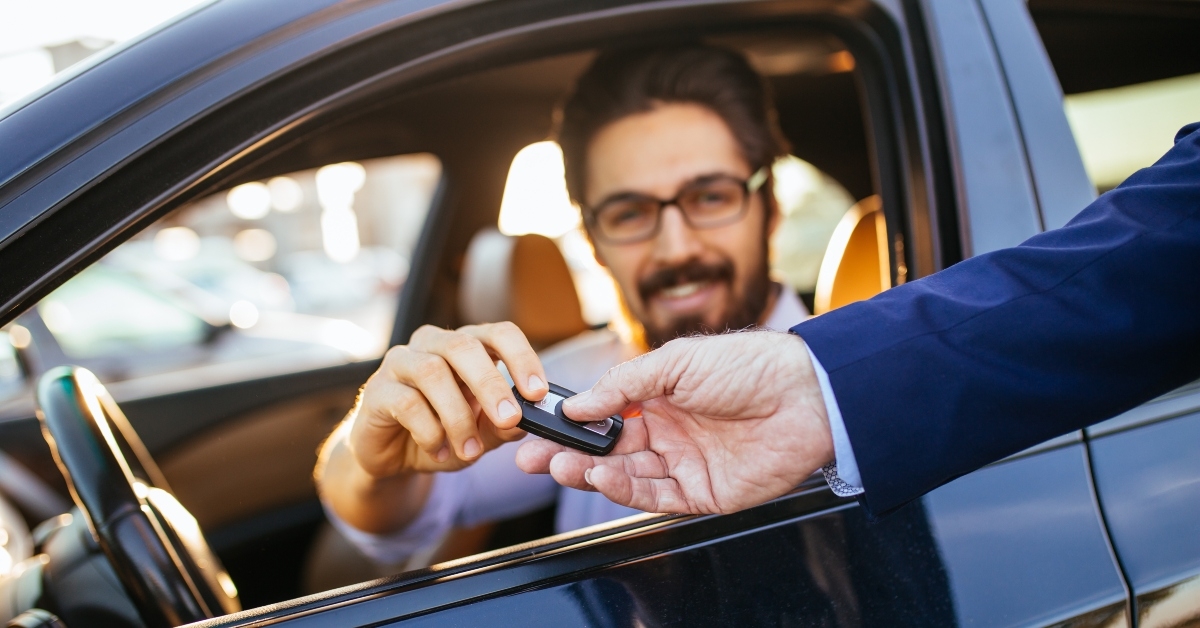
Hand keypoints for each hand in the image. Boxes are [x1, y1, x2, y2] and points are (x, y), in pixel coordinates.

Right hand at [349, 322, 548, 477]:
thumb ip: (504, 424)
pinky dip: (430, 432)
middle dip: (491, 384)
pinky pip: (406, 403)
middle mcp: (432, 344)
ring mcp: (400, 362)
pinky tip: (439, 451)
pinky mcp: (376, 390)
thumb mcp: (482, 433)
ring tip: (471, 451)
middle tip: (509, 419)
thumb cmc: (443, 433)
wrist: (394, 457)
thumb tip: (526, 419)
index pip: (498, 333)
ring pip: (433, 372)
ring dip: (458, 417)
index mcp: (466, 346)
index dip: (521, 357)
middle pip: (463, 346)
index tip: (537, 392)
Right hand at [515, 331, 832, 513]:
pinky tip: (603, 477)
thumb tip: (579, 403)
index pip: (604, 415)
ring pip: (626, 476)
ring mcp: (685, 464)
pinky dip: (625, 490)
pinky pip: (656, 497)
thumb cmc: (749, 365)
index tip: (539, 427)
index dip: (572, 424)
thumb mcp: (676, 361)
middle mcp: (669, 432)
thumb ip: (624, 384)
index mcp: (660, 397)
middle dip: (569, 454)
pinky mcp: (704, 494)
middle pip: (608, 450)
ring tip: (564, 466)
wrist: (807, 396)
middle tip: (535, 457)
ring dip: (591, 472)